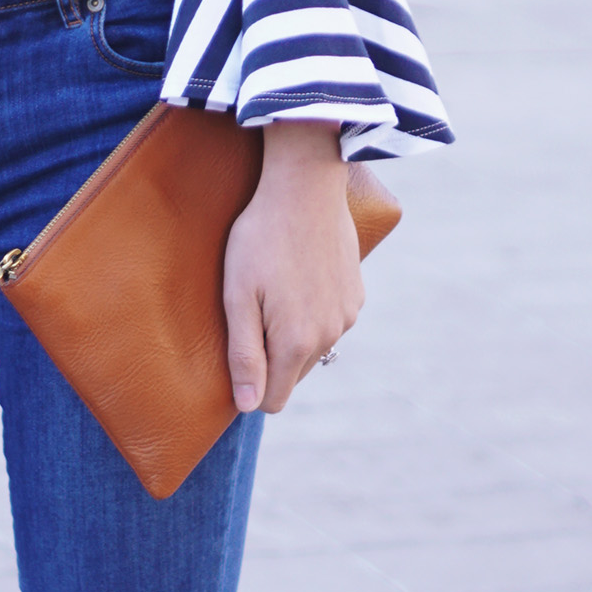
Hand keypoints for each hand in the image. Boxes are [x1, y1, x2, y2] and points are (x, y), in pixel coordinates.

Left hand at [222, 119, 362, 413]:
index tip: (234, 356)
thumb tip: (247, 405)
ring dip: (293, 334)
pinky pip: (330, 321)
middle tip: (249, 312)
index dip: (249, 387)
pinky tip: (297, 277)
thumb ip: (244, 354)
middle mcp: (329, 336)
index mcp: (296, 342)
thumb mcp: (238, 294)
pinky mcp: (356, 294)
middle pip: (292, 374)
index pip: (273, 399)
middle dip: (270, 357)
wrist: (305, 187)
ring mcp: (347, 315)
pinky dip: (313, 311)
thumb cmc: (260, 237)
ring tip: (273, 290)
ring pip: (314, 348)